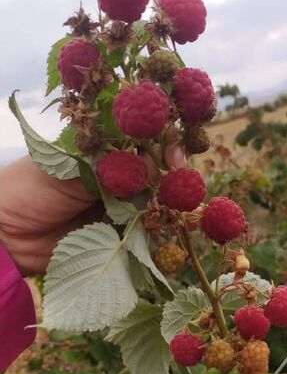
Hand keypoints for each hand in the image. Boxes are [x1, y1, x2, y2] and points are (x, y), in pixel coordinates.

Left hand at [0, 146, 186, 276]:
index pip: (139, 138)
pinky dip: (154, 232)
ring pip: (151, 201)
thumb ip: (110, 169)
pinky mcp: (113, 233)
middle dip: (171, 177)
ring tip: (175, 212)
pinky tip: (165, 230)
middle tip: (182, 188)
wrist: (5, 235)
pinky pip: (142, 230)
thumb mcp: (69, 171)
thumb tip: (153, 164)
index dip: (161, 142)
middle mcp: (111, 173)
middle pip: (153, 171)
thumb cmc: (28, 190)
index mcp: (98, 148)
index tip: (175, 154)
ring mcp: (114, 204)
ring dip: (165, 206)